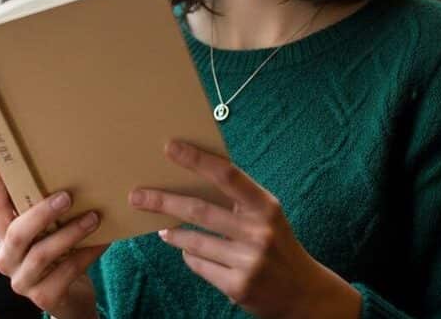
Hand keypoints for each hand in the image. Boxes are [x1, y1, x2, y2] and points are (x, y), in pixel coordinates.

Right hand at [0, 164, 108, 318]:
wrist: (71, 298)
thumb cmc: (58, 256)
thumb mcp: (46, 232)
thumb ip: (44, 210)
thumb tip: (63, 171)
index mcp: (4, 237)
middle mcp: (8, 259)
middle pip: (17, 233)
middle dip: (42, 213)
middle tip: (67, 196)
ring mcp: (23, 281)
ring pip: (43, 253)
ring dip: (71, 232)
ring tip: (93, 218)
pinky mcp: (44, 298)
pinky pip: (67, 271)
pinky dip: (87, 253)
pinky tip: (103, 241)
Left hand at [129, 141, 360, 318]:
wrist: (303, 293)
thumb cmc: (276, 242)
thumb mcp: (267, 214)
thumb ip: (238, 197)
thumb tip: (191, 173)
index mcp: (266, 206)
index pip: (227, 175)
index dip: (197, 159)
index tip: (170, 147)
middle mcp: (259, 232)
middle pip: (200, 210)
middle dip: (163, 201)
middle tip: (137, 195)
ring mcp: (249, 261)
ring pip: (194, 241)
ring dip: (173, 233)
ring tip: (161, 227)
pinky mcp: (238, 287)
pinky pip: (199, 265)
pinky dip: (189, 256)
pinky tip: (187, 251)